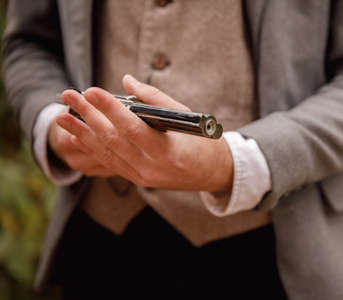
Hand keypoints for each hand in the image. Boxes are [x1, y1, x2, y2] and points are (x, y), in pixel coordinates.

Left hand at [56, 75, 233, 191]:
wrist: (211, 173)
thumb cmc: (203, 142)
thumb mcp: (186, 117)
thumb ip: (155, 99)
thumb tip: (126, 81)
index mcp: (169, 152)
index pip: (132, 129)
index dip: (110, 109)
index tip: (91, 90)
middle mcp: (152, 169)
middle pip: (112, 140)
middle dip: (88, 116)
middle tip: (68, 96)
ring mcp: (143, 177)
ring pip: (106, 153)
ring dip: (82, 133)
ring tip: (62, 116)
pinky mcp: (137, 179)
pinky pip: (110, 162)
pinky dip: (92, 148)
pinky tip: (77, 136)